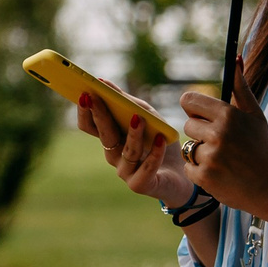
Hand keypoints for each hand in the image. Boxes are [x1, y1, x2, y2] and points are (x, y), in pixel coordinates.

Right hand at [78, 92, 194, 206]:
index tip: (84, 93)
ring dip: (133, 134)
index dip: (85, 111)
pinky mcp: (140, 185)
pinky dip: (155, 153)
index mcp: (111, 139)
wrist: (183, 172)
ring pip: (127, 151)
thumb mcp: (146, 115)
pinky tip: (161, 140)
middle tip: (95, 98)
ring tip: (138, 118)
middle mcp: (113, 155)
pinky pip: (146, 168)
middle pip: (103, 135)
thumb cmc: (160, 140)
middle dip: (99, 115)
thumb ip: (126, 101)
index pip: (89, 126)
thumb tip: (103, 81)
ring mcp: (126, 172)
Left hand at [176, 57, 267, 221]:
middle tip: (221, 143)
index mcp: (228, 115)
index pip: (188, 100)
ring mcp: (210, 156)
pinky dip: (200, 171)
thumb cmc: (260, 147)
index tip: (202, 116)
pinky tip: (220, 173)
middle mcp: (218, 133)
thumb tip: (236, 57)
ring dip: (201, 153)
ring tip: (223, 159)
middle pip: (187, 124)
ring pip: (188, 147)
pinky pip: (188, 167)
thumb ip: (240, 87)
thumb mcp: (254, 115)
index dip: (193, 109)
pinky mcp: (204, 176)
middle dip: (200, 133)